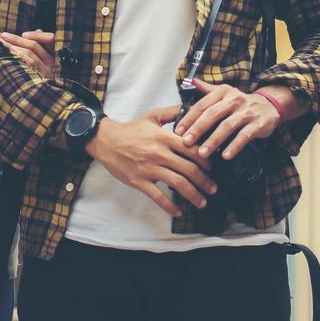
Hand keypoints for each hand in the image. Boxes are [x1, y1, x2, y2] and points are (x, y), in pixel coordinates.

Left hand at [1, 29, 54, 75]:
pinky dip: (20, 56)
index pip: (50, 40)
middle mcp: (53, 64)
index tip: (23, 34)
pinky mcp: (41, 80)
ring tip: (1, 43)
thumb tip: (37, 30)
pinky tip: (11, 52)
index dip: (37, 35)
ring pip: (31, 54)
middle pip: (35, 46)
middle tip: (2, 35)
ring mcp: (47, 72)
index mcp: (56, 57)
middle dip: (17, 39)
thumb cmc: (43, 80)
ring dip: (15, 45)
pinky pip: (30, 63)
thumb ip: (42, 45)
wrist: (42, 104)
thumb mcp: (46, 61)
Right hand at [87, 106, 216, 217]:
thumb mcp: (153, 116)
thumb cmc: (131, 129)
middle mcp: (159, 153)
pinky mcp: (139, 181)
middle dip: (205, 181)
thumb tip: (193, 108)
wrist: (106, 140)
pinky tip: (178, 211)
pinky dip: (169, 206)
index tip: (212, 168)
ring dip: (193, 195)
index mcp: (164, 137)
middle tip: (213, 188)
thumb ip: (173, 112)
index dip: (206, 161)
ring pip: (177, 184)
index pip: (192, 150)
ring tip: (202, 202)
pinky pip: (157, 196)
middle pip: (189, 169)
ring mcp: (149, 168)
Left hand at [174, 79, 280, 160]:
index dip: (189, 118)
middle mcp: (234, 100)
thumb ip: (206, 90)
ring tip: (202, 153)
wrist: (269, 105)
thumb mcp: (224, 93)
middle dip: (198, 129)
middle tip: (186, 143)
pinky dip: (234, 146)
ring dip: (214, 140)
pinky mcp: (258, 124)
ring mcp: (247, 112)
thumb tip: (188, 81)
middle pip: (213, 114)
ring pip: (227, 126)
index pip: (202, 105)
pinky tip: (225, 156)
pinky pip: (244, 136)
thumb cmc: (240, 103)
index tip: (178, 131)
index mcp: (223, 92)